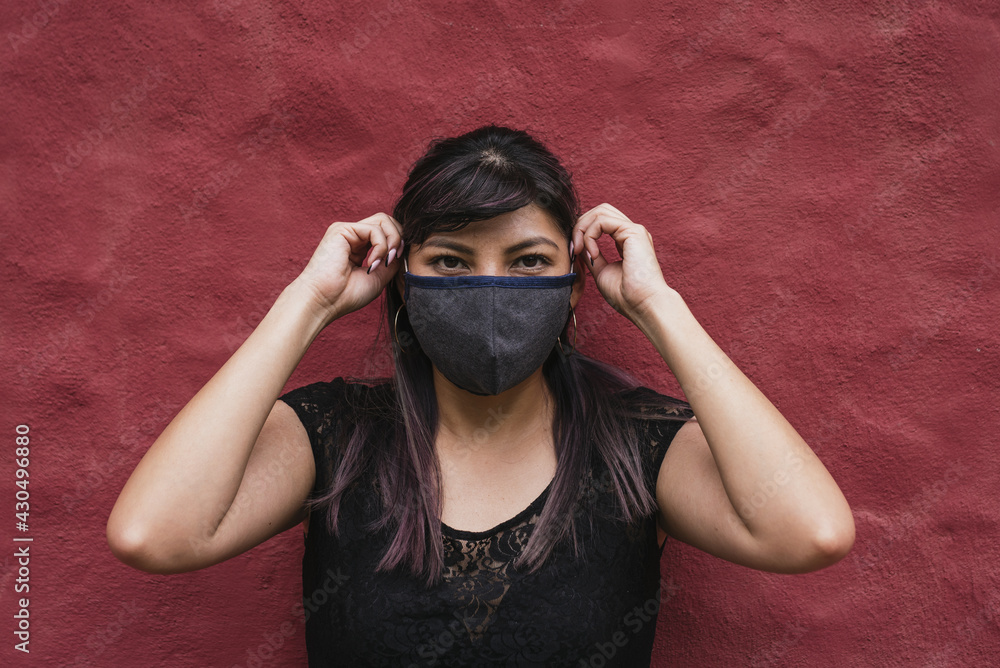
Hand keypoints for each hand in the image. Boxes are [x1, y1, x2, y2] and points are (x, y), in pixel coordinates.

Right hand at [290, 213, 403, 321]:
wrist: (325, 301)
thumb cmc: (347, 295)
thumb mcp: (379, 277)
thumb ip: (391, 260)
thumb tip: (403, 247)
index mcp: (360, 247)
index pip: (387, 232)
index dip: (399, 242)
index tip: (398, 261)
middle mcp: (353, 236)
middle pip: (387, 221)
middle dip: (399, 237)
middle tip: (394, 258)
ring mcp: (347, 231)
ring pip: (383, 220)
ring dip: (392, 242)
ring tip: (384, 262)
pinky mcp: (342, 229)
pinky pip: (374, 229)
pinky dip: (380, 247)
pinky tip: (373, 263)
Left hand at [571, 203, 673, 323]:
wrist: (643, 305)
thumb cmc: (627, 296)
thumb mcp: (601, 271)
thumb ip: (591, 255)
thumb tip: (578, 245)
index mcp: (627, 241)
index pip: (601, 222)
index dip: (582, 232)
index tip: (573, 253)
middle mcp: (631, 233)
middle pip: (600, 211)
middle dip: (580, 226)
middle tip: (574, 249)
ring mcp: (633, 230)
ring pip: (600, 211)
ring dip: (583, 229)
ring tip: (580, 250)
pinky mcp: (633, 231)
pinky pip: (602, 220)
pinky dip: (590, 234)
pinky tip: (593, 253)